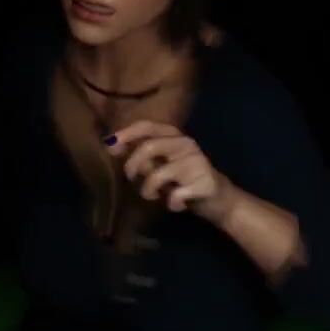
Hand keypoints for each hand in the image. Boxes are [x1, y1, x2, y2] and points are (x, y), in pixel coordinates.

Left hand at [105, 120, 238, 224]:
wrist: (220, 200)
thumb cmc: (184, 181)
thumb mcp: (161, 166)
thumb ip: (141, 157)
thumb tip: (112, 146)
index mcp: (175, 136)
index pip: (147, 126)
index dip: (126, 133)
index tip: (109, 144)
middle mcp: (186, 144)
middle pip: (149, 147)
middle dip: (132, 165)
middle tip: (130, 179)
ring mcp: (197, 162)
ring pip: (158, 174)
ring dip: (148, 190)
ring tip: (154, 196)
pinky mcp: (205, 182)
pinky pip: (175, 195)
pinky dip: (171, 203)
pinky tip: (176, 204)